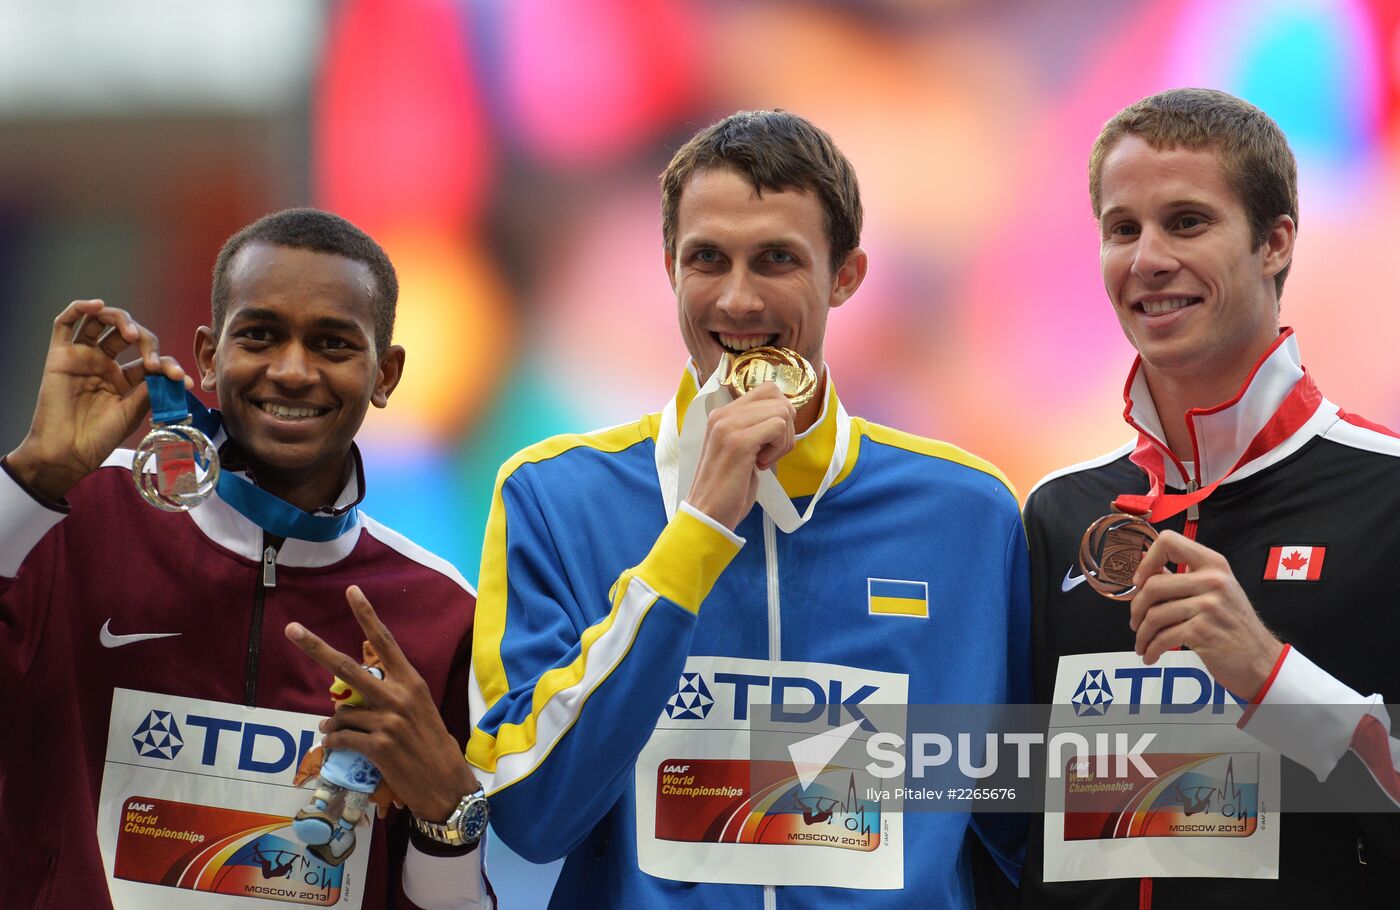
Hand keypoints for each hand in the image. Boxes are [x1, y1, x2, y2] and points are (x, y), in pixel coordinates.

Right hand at [6, 300, 190, 500]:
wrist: (69, 453)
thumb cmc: (100, 438)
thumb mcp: (133, 412)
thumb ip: (150, 390)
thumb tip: (174, 376)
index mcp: (125, 378)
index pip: (150, 359)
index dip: (168, 365)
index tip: (181, 380)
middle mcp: (104, 363)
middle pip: (127, 335)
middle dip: (147, 342)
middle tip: (154, 362)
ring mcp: (82, 357)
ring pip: (100, 321)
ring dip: (120, 320)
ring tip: (131, 335)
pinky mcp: (60, 356)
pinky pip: (65, 323)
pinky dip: (80, 308)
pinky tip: (97, 305)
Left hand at [285, 585, 479, 822]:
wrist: (446, 784)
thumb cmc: (433, 747)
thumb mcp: (418, 713)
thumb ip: (389, 699)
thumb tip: (349, 702)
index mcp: (411, 682)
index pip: (385, 642)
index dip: (366, 615)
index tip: (351, 591)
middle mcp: (399, 696)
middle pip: (348, 667)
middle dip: (315, 647)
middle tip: (292, 629)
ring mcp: (388, 721)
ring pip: (341, 712)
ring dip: (334, 723)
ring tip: (336, 731)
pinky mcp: (378, 746)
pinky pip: (341, 738)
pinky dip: (334, 742)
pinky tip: (336, 746)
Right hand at [683, 383, 795, 529]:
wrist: (707, 514)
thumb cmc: (727, 488)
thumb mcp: (739, 449)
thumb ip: (754, 429)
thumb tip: (786, 415)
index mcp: (722, 415)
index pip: (767, 391)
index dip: (779, 414)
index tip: (769, 441)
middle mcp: (723, 415)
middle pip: (778, 398)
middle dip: (786, 427)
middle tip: (770, 452)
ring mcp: (729, 426)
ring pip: (782, 411)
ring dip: (783, 440)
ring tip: (763, 460)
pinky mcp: (739, 441)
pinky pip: (779, 426)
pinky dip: (779, 448)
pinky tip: (761, 465)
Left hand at [1129, 530, 1282, 699]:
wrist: (1261, 659)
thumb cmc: (1233, 625)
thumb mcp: (1216, 591)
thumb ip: (1183, 578)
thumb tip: (1147, 565)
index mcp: (1214, 564)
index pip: (1169, 541)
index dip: (1147, 561)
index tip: (1140, 581)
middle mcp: (1213, 580)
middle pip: (1153, 584)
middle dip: (1137, 607)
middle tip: (1135, 622)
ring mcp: (1209, 606)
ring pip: (1154, 615)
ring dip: (1142, 634)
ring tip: (1143, 643)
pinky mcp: (1203, 631)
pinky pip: (1162, 638)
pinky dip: (1151, 649)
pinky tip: (1150, 655)